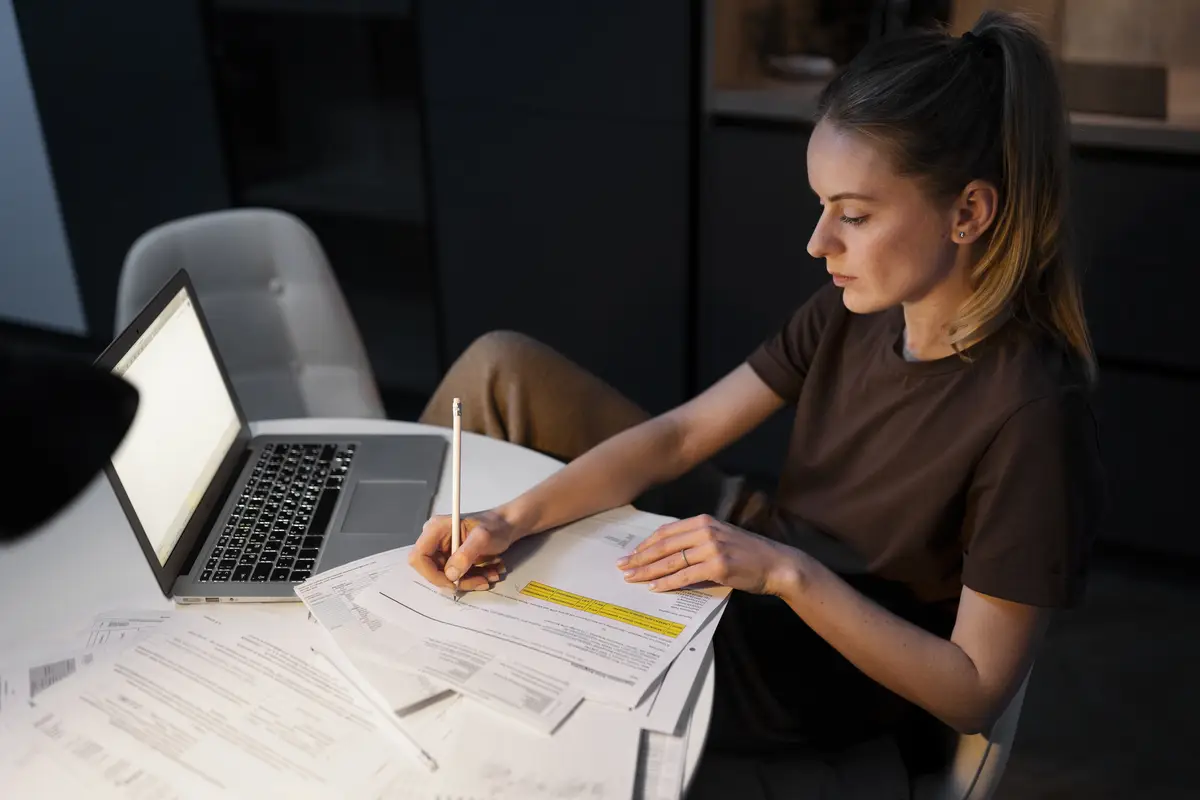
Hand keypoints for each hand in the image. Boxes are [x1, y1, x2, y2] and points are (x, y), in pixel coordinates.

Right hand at [409, 509, 520, 591]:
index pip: (419, 557)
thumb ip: (466, 553)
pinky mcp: (452, 559)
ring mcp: (443, 550)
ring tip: (491, 575)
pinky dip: (473, 578)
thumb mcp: (483, 537)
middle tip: (481, 580)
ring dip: (469, 581)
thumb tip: (450, 574)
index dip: (431, 574)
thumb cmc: (496, 525)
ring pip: (446, 577)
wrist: (508, 525)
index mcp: (435, 529)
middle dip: (457, 580)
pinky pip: (456, 576)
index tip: (453, 582)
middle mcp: (435, 540)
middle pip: (432, 570)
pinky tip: (489, 573)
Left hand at [616, 514, 800, 595]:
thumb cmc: (748, 553)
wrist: (776, 563)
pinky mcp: (717, 566)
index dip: (645, 544)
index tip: (631, 554)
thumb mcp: (720, 537)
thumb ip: (696, 540)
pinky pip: (684, 576)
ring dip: (647, 571)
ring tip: (632, 578)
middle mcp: (705, 531)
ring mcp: (711, 548)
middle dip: (639, 557)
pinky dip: (666, 582)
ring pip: (670, 561)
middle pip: (663, 545)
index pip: (666, 532)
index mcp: (703, 521)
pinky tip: (654, 588)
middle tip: (622, 567)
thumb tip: (668, 553)